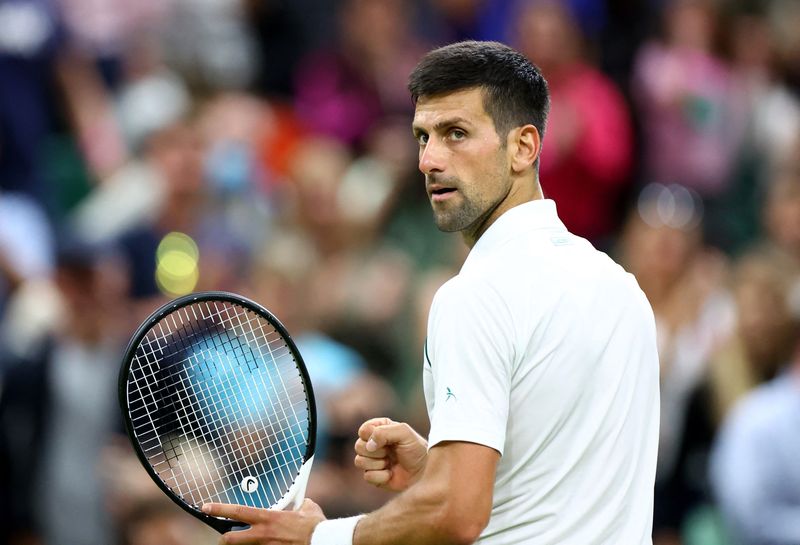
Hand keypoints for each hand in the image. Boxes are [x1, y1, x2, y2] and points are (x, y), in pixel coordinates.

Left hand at [202, 499, 324, 543]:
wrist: (323, 541)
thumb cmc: (315, 525)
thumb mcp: (307, 508)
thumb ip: (299, 504)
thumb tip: (301, 501)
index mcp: (268, 518)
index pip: (237, 512)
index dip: (219, 509)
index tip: (206, 507)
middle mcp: (263, 534)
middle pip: (230, 539)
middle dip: (224, 539)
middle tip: (224, 537)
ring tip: (245, 543)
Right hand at [353, 417, 427, 491]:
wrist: (424, 473)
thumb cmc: (417, 450)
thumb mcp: (404, 433)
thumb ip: (384, 432)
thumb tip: (369, 445)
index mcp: (380, 429)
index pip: (363, 430)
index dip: (372, 437)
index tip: (387, 441)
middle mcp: (374, 443)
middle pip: (358, 446)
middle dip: (375, 452)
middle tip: (389, 452)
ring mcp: (372, 460)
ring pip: (359, 461)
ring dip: (377, 464)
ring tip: (390, 463)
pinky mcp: (374, 476)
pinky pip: (367, 476)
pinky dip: (381, 476)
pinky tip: (391, 474)